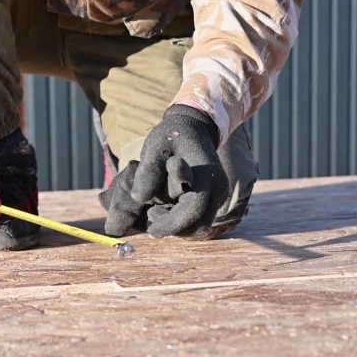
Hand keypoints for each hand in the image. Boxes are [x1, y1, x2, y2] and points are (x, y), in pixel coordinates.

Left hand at [100, 104, 256, 237]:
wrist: (193, 127)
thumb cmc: (171, 136)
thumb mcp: (155, 148)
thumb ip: (149, 171)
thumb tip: (138, 198)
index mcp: (206, 175)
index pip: (193, 209)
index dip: (172, 223)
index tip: (151, 229)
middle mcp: (217, 188)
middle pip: (200, 225)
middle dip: (175, 228)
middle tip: (152, 214)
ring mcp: (218, 195)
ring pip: (200, 226)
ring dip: (178, 227)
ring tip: (156, 210)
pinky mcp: (213, 200)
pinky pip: (200, 219)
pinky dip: (182, 221)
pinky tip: (165, 208)